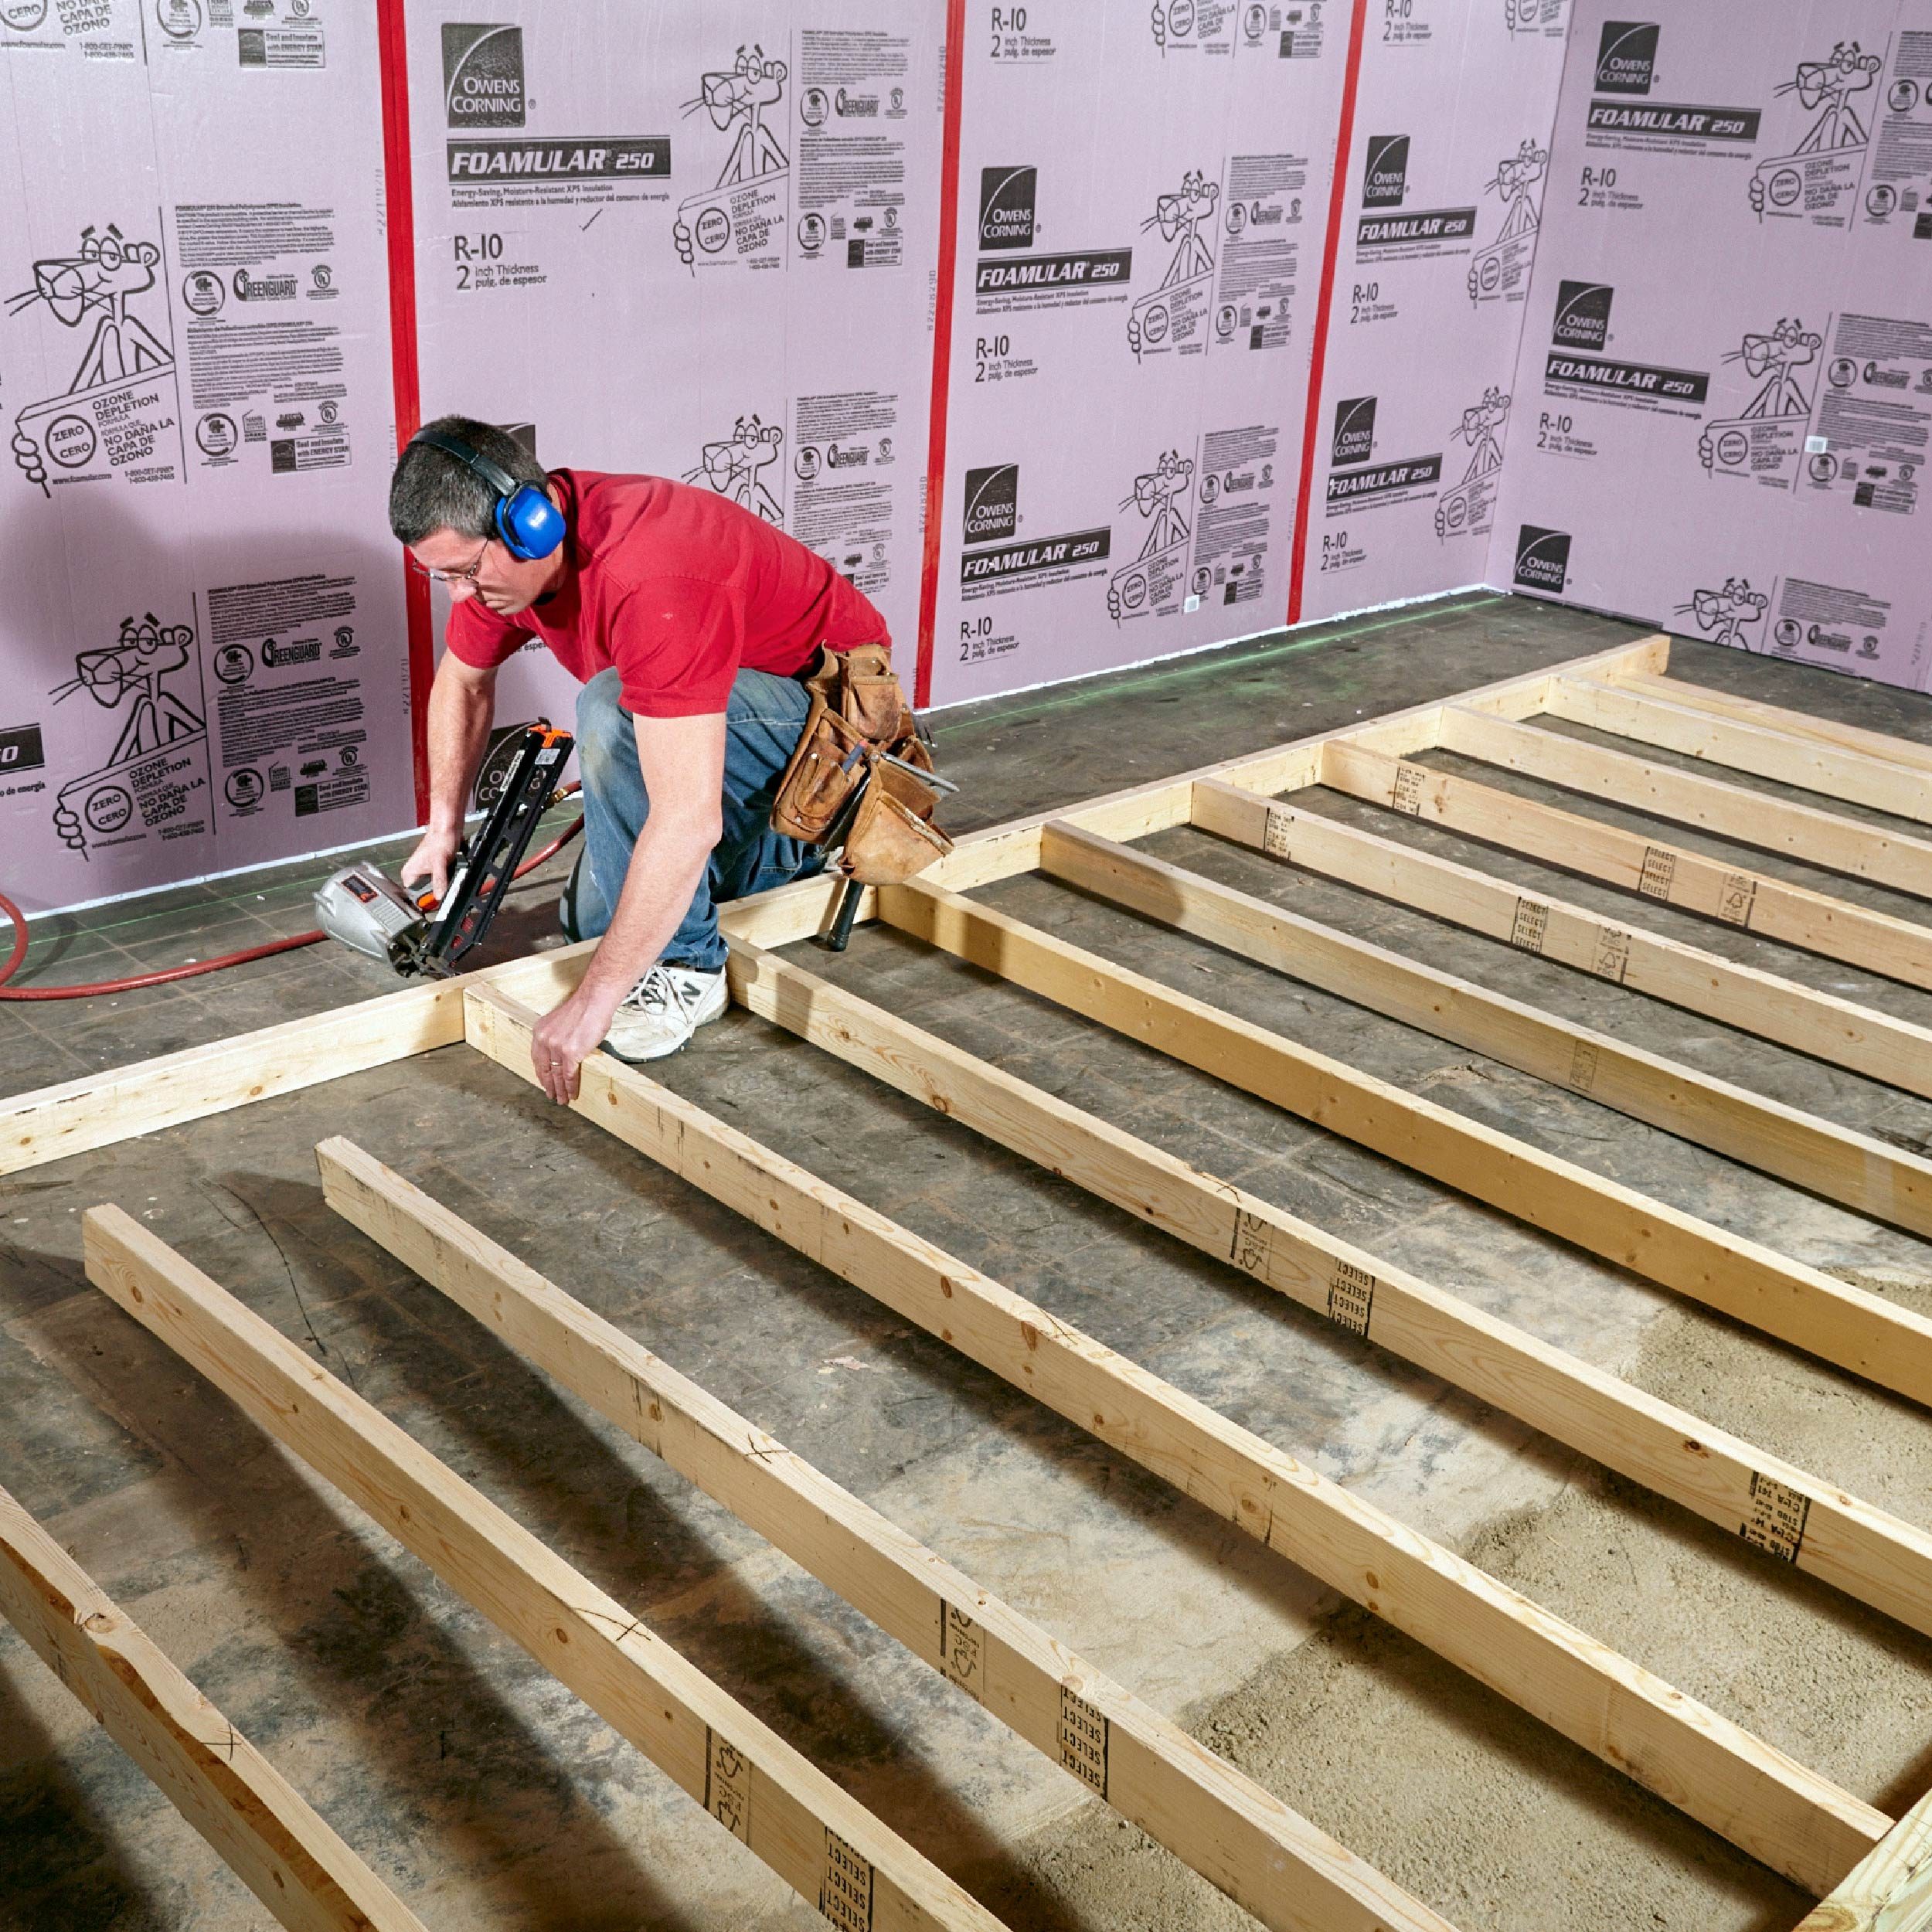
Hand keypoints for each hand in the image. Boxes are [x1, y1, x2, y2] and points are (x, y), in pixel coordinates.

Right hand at [400, 826, 459, 899]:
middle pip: (427, 893)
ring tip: (448, 873)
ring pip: (436, 888)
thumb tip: (439, 897)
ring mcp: (426, 873)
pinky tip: (450, 872)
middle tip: (445, 882)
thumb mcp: (439, 864)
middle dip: (438, 890)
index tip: (436, 899)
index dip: (427, 899)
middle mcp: (415, 874)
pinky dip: (448, 879)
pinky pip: (442, 881)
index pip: (415, 896)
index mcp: (409, 874)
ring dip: (444, 885)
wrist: (449, 830)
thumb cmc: (440, 840)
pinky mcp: (436, 871)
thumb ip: (439, 881)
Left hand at [530, 984, 617, 1104]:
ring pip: (556, 1075)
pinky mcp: (571, 1054)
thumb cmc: (585, 1008)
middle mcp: (545, 1040)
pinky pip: (569, 1075)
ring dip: (559, 1089)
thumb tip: (566, 1052)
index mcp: (540, 1031)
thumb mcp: (560, 1023)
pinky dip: (570, 1086)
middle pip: (544, 1069)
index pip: (537, 1058)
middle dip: (548, 1085)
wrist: (594, 1001)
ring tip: (561, 1100)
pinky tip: (571, 1094)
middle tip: (551, 1095)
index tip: (544, 1081)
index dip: (541, 1073)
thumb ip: (558, 1038)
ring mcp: (557, 1048)